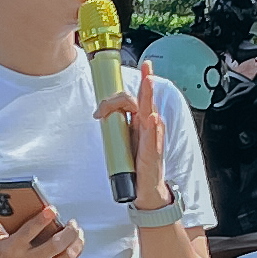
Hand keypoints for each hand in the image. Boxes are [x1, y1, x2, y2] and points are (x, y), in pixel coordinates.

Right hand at [0, 207, 82, 257]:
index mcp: (12, 248)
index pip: (31, 230)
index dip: (44, 218)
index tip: (53, 209)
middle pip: (56, 244)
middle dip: (69, 231)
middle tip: (72, 223)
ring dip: (76, 243)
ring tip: (78, 234)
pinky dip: (71, 254)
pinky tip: (73, 246)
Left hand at [96, 60, 169, 207]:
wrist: (146, 190)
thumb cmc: (137, 165)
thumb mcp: (124, 141)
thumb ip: (116, 125)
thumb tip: (102, 112)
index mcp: (141, 124)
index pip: (136, 100)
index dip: (123, 95)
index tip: (108, 101)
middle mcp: (149, 128)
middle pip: (147, 101)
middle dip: (147, 82)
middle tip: (147, 67)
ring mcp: (152, 140)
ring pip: (151, 114)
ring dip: (149, 98)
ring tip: (149, 82)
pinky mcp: (152, 154)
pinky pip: (153, 139)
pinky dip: (153, 128)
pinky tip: (153, 118)